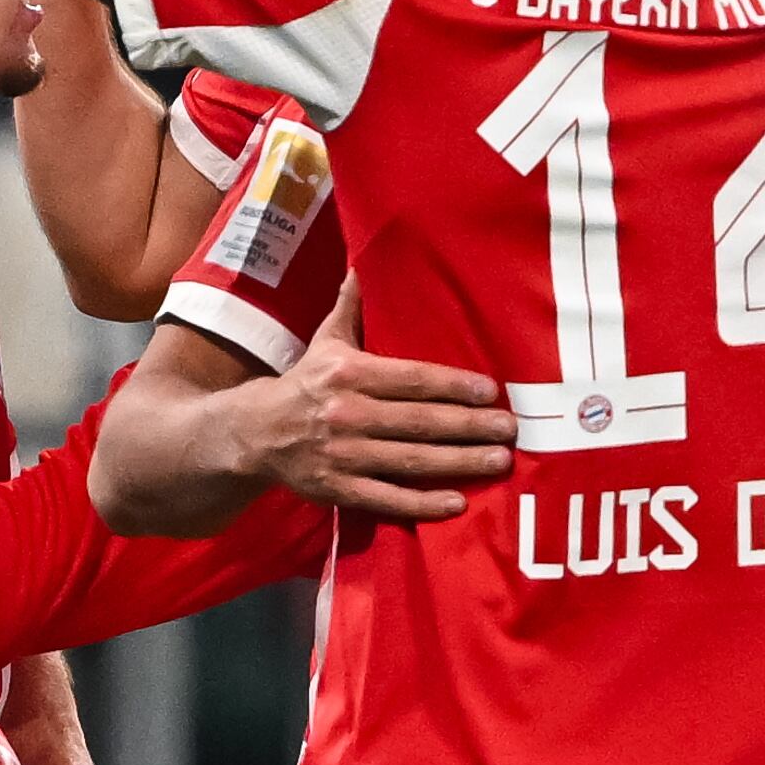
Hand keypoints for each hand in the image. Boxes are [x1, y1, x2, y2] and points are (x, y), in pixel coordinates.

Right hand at [231, 281, 516, 522]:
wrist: (255, 433)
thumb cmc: (305, 383)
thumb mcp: (325, 340)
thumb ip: (352, 306)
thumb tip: (366, 261)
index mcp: (347, 373)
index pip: (410, 379)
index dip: (452, 385)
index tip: (490, 391)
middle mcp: (346, 413)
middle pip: (418, 422)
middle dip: (468, 426)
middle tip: (510, 429)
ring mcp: (342, 455)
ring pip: (410, 460)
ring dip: (458, 462)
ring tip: (499, 461)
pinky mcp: (337, 489)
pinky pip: (386, 498)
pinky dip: (421, 504)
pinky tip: (457, 503)